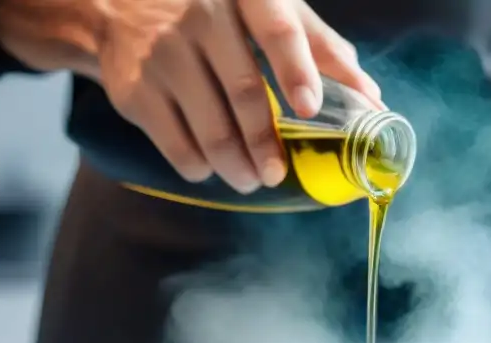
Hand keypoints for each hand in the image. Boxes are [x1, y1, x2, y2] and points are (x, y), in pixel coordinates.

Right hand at [95, 0, 381, 189]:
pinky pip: (177, 146)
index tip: (309, 107)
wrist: (120, 6)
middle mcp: (201, 15)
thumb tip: (370, 97)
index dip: (296, 70)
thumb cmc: (215, 11)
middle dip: (266, 145)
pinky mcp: (134, 89)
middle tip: (276, 173)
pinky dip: (199, 167)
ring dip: (237, 168)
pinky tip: (210, 166)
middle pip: (244, 93)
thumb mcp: (265, 10)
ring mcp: (162, 52)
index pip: (277, 28)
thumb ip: (319, 47)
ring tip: (249, 178)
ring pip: (211, 130)